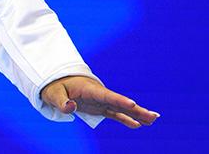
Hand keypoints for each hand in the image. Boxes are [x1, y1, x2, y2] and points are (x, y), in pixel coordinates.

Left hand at [41, 75, 159, 128]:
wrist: (57, 83)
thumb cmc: (55, 87)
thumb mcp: (54, 94)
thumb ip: (62, 102)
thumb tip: (71, 108)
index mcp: (90, 90)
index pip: (107, 96)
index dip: (119, 100)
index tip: (132, 104)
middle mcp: (99, 95)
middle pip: (120, 103)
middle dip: (136, 110)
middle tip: (153, 116)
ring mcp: (101, 101)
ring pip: (122, 108)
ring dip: (137, 114)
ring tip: (153, 119)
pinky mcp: (100, 107)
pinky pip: (115, 114)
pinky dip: (126, 119)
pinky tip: (138, 124)